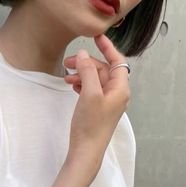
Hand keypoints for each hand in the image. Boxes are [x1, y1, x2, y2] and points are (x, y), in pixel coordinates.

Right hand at [64, 34, 130, 162]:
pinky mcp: (97, 109)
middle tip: (68, 61)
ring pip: (95, 79)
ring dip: (82, 74)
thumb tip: (83, 54)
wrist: (86, 150)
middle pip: (103, 69)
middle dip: (86, 63)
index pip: (117, 61)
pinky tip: (71, 85)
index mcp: (120, 88)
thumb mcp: (89, 93)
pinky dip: (81, 84)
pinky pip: (91, 90)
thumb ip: (88, 71)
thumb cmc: (91, 124)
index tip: (96, 36)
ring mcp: (107, 102)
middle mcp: (116, 93)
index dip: (107, 47)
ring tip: (65, 76)